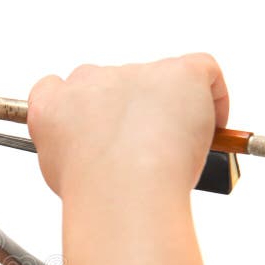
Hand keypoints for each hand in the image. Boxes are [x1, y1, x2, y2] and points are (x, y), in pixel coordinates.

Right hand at [27, 54, 228, 200]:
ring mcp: (134, 73)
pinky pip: (202, 71)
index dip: (80, 108)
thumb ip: (69, 148)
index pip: (57, 88)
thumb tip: (92, 151)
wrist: (123, 193)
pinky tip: (210, 129)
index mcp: (53, 103)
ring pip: (157, 82)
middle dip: (126, 111)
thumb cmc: (93, 193)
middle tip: (139, 150)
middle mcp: (89, 80)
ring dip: (167, 108)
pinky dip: (211, 97)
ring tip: (171, 151)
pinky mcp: (180, 72)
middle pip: (110, 85)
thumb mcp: (59, 173)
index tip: (96, 129)